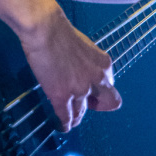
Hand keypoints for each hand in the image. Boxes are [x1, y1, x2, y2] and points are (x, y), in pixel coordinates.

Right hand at [18, 5, 121, 131]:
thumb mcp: (85, 46)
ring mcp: (79, 90)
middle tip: (86, 105)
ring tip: (72, 120)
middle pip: (109, 102)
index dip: (100, 88)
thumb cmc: (60, 31)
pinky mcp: (61, 96)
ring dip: (77, 117)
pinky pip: (66, 116)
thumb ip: (88, 62)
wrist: (45, 29)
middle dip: (98, 106)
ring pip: (82, 112)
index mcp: (103, 64)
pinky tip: (63, 126)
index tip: (91, 89)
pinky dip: (65, 123)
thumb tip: (81, 70)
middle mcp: (96, 80)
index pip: (110, 84)